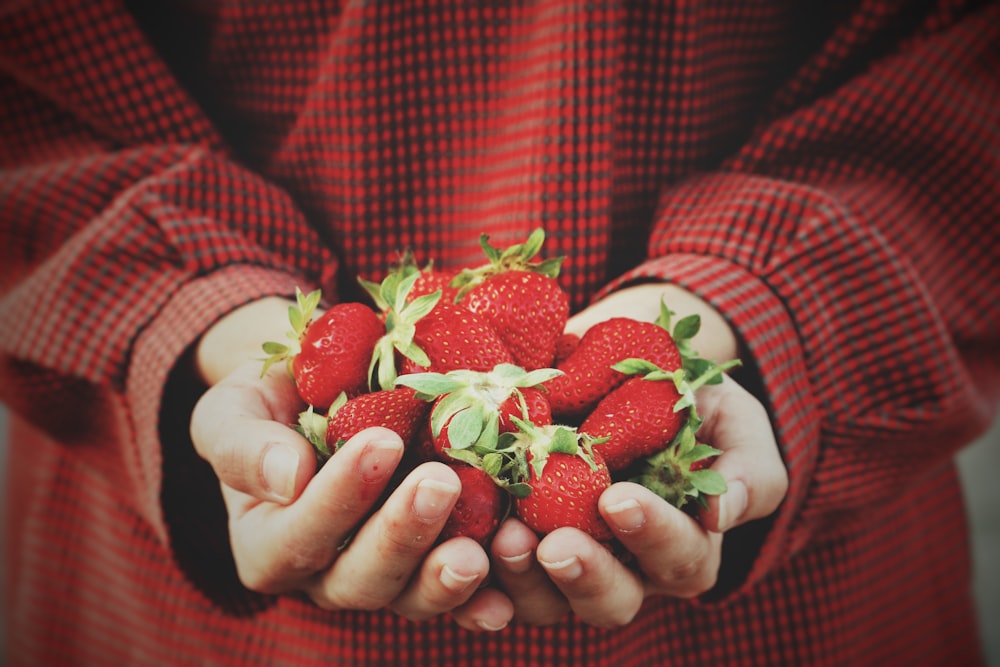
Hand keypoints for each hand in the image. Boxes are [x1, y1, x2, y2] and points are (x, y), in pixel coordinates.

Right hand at [189, 298, 514, 629]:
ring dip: (446, 577)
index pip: (297, 536)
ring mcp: (384, 576)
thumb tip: (286, 477)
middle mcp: (325, 574)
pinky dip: (484, 599)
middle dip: (402, 534)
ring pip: (412, 597)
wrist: (322, 394)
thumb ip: (242, 445)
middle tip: (441, 482)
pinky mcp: (430, 567)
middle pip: (361, 579)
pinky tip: (508, 596)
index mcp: (268, 543)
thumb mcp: (234, 410)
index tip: (381, 441)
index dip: (338, 498)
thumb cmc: (271, 401)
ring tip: (479, 549)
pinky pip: (458, 598)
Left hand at [488, 283, 787, 626]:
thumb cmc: (690, 404)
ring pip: (545, 602)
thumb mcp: (734, 424)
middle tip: (555, 542)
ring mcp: (564, 563)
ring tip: (503, 535)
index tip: (618, 498)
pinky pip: (490, 579)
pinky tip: (456, 547)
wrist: (621, 374)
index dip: (652, 535)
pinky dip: (474, 572)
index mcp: (683, 547)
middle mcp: (625, 569)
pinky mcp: (513, 546)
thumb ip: (746, 467)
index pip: (679, 558)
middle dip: (583, 575)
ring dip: (522, 577)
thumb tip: (722, 512)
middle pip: (610, 601)